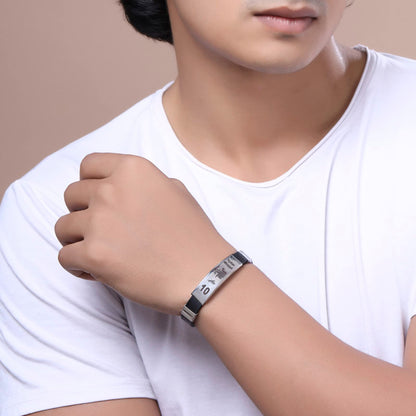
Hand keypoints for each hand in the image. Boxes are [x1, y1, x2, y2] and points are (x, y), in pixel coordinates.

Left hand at [55, 153, 233, 314]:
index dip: (89, 183)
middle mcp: (111, 190)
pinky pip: (64, 257)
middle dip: (82, 212)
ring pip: (62, 227)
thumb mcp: (177, 191)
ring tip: (99, 252)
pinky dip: (77, 266)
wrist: (203, 272)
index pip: (88, 165)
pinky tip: (97, 271)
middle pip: (71, 195)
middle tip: (101, 230)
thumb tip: (128, 187)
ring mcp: (100, 222)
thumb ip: (147, 183)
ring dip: (77, 240)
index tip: (96, 199)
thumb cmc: (193, 234)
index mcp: (133, 170)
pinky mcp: (94, 254)